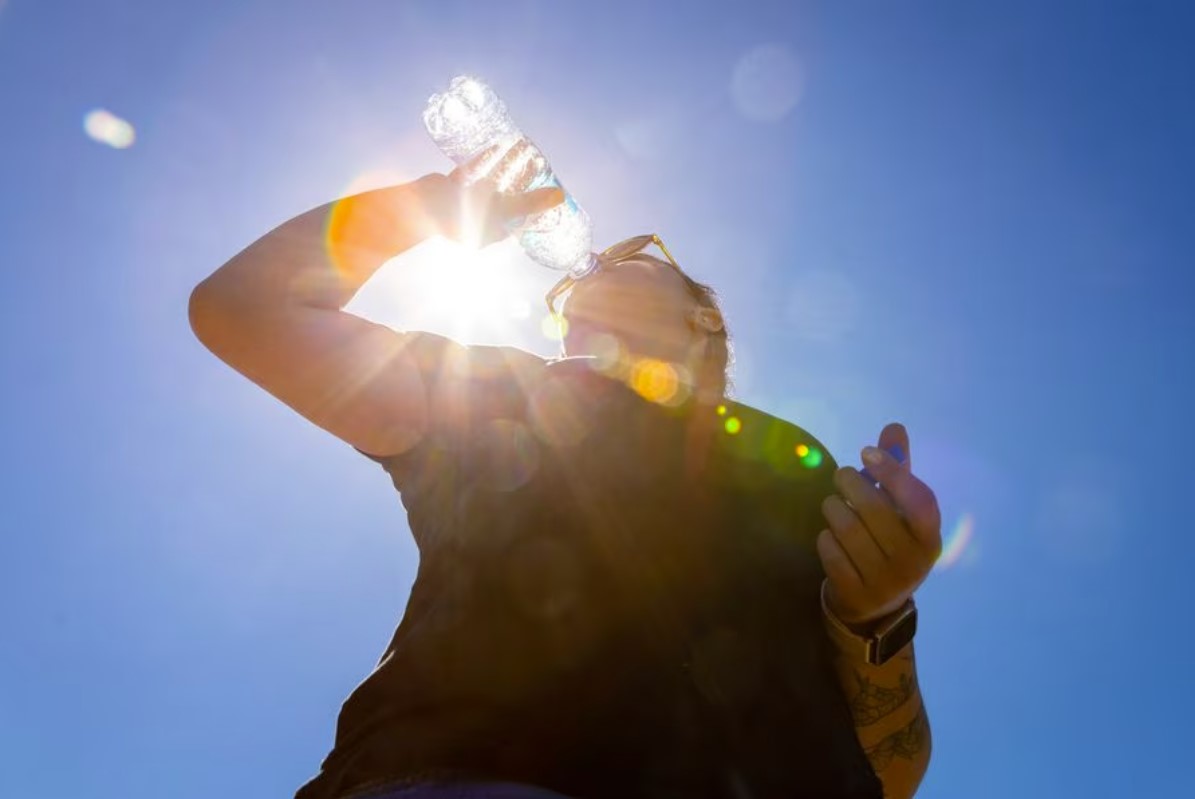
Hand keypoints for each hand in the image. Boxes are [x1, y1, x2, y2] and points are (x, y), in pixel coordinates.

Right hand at [415, 151, 564, 248]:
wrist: (417, 207)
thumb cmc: (459, 215)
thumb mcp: (501, 211)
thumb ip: (529, 204)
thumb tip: (559, 197)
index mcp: (491, 233)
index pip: (520, 220)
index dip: (535, 206)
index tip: (549, 189)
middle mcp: (479, 219)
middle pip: (509, 198)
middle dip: (524, 182)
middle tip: (542, 164)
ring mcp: (465, 202)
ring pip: (493, 181)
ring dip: (508, 166)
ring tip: (526, 149)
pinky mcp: (454, 186)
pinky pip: (474, 170)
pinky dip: (486, 158)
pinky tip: (499, 144)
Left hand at [816, 422, 941, 627]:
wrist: (875, 606)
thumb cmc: (889, 543)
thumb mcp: (900, 511)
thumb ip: (898, 470)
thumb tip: (894, 427)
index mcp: (930, 538)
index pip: (918, 500)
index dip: (892, 472)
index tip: (866, 452)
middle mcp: (913, 561)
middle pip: (875, 509)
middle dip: (851, 484)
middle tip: (843, 476)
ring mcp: (885, 581)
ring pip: (848, 528)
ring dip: (833, 508)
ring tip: (834, 505)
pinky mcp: (855, 593)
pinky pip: (830, 551)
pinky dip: (826, 537)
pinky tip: (831, 536)